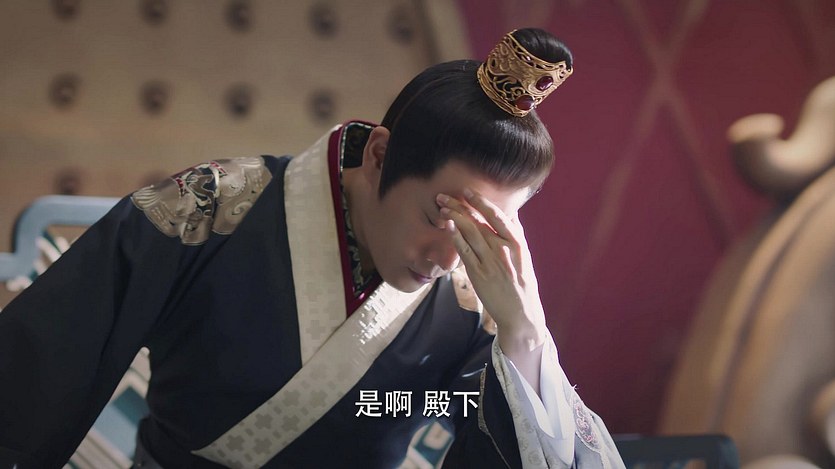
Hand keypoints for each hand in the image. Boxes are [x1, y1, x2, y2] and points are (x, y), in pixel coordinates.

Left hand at [436, 190, 546, 351]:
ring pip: (470, 232)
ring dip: (454, 216)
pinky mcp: (479, 274)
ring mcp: (491, 260)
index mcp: (517, 242)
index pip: (497, 215)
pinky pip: (465, 251)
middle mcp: (504, 248)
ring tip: (441, 207)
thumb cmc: (522, 284)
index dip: (480, 201)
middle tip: (443, 195)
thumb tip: (512, 213)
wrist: (521, 313)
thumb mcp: (525, 256)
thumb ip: (516, 234)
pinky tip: (447, 225)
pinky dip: (455, 236)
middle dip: (460, 205)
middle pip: (479, 220)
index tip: (467, 191)